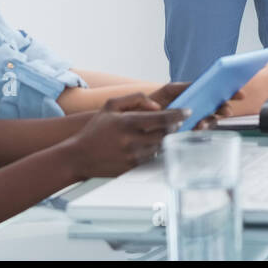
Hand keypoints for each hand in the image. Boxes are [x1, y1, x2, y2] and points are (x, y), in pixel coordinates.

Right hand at [68, 92, 187, 177]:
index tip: (188, 111)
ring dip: (166, 138)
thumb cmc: (96, 130)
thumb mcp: (111, 106)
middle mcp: (132, 140)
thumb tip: (157, 105)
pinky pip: (153, 157)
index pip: (162, 118)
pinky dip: (156, 149)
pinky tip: (151, 143)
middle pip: (166, 133)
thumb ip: (136, 99)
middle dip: (175, 126)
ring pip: (161, 146)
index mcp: (128, 122)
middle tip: (180, 121)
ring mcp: (133, 156)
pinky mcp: (133, 168)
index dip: (178, 114)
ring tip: (166, 131)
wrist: (79, 156)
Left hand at [148, 81, 239, 128]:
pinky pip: (198, 131)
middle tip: (226, 110)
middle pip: (216, 108)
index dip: (229, 92)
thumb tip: (199, 86)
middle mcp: (197, 108)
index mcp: (195, 95)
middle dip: (224, 108)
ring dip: (211, 120)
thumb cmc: (153, 102)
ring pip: (209, 120)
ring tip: (204, 121)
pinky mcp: (186, 131)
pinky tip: (197, 127)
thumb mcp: (169, 90)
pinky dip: (200, 129)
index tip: (240, 93)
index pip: (216, 93)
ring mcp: (192, 120)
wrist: (138, 117)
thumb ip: (184, 87)